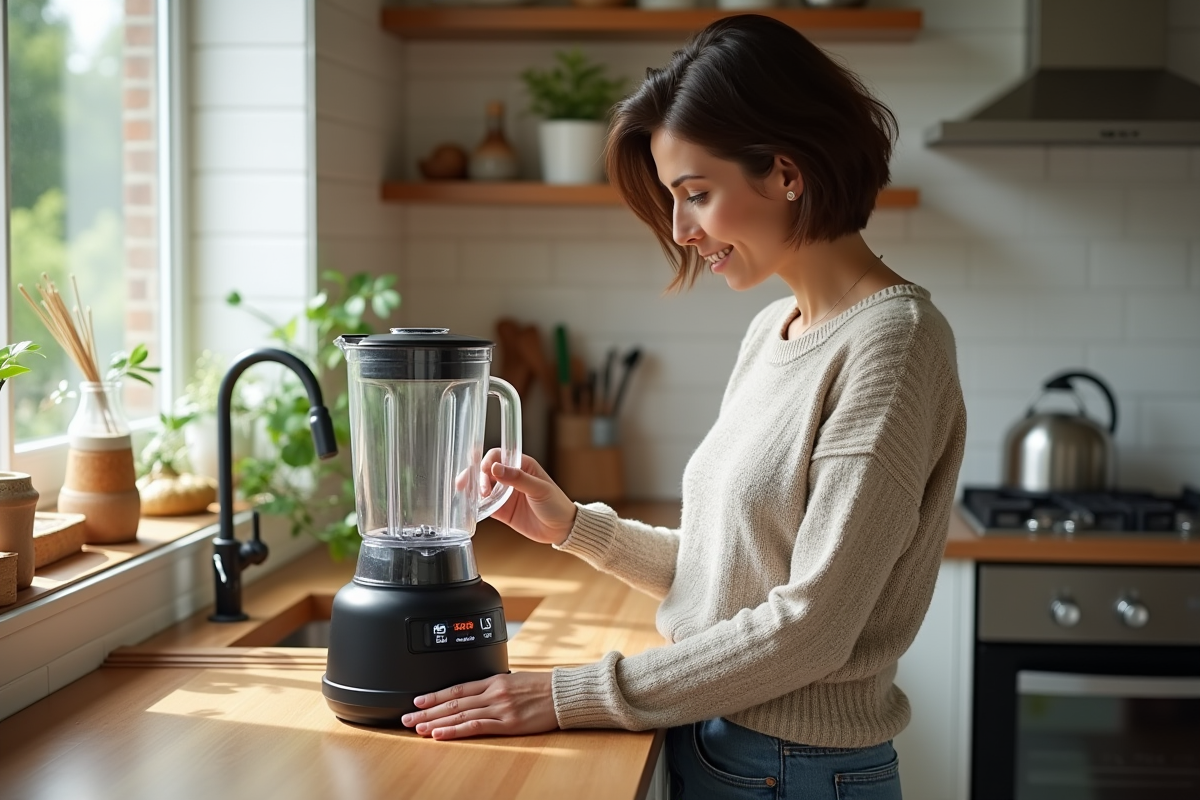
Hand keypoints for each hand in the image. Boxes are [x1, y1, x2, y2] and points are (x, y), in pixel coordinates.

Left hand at [400, 672, 557, 739]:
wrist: (563, 694)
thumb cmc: (541, 688)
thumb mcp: (514, 680)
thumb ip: (493, 687)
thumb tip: (475, 693)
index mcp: (493, 680)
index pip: (457, 687)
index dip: (435, 694)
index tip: (417, 700)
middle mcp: (493, 692)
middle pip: (453, 702)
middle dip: (427, 710)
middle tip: (407, 717)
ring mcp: (499, 707)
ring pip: (459, 714)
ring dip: (435, 721)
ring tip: (417, 728)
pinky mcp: (507, 723)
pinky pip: (475, 727)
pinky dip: (455, 731)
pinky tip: (441, 734)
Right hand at [481, 450, 576, 545]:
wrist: (561, 529)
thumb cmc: (556, 504)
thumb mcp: (540, 489)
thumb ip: (518, 478)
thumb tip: (495, 467)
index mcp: (521, 465)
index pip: (498, 455)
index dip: (488, 461)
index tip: (485, 470)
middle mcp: (510, 478)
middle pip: (486, 471)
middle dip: (478, 477)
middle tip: (482, 490)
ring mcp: (504, 494)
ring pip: (482, 487)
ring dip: (474, 489)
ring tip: (475, 496)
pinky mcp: (501, 511)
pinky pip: (484, 505)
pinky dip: (477, 504)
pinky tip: (472, 506)